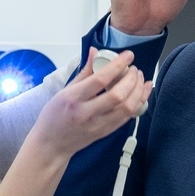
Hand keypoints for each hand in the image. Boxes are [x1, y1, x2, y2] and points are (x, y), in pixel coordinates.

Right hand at [32, 48, 150, 156]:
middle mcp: (87, 113)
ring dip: (139, 91)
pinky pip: (128, 117)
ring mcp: (98, 125)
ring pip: (127, 108)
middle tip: (134, 69)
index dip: (117, 66)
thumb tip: (95, 51)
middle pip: (118, 95)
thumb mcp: (65, 90)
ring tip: (141, 79)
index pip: (100, 80)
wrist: (52, 144)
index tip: (128, 56)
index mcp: (73, 98)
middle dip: (132, 79)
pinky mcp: (107, 132)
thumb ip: (84, 71)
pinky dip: (138, 103)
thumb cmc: (54, 115)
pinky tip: (142, 92)